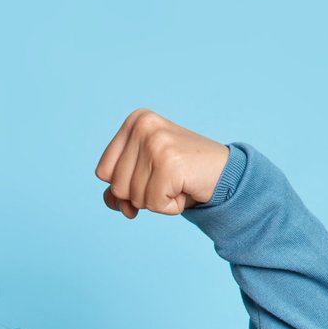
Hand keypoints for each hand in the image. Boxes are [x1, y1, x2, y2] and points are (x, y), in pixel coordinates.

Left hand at [94, 109, 230, 218]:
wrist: (224, 174)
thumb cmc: (182, 174)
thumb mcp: (144, 176)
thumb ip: (119, 189)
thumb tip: (113, 203)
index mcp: (134, 121)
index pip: (103, 172)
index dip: (124, 185)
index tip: (151, 174)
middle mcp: (143, 126)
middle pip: (116, 187)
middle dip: (141, 195)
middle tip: (168, 179)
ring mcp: (157, 143)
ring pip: (134, 198)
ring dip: (157, 201)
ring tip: (177, 182)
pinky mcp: (170, 163)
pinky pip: (155, 204)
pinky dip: (171, 207)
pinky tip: (185, 189)